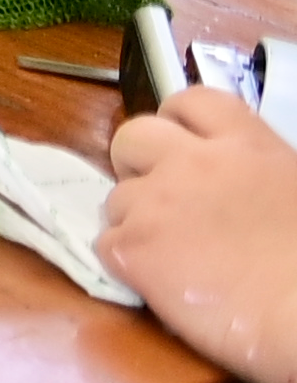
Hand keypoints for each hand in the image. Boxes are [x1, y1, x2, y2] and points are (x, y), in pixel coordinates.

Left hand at [108, 83, 296, 382]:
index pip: (190, 101)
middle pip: (132, 137)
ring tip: (172, 254)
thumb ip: (253, 173)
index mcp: (247, 144)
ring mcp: (155, 202)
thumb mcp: (292, 190)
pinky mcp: (132, 247)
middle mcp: (194, 162)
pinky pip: (105, 243)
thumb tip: (234, 185)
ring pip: (115, 196)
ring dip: (134, 220)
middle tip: (161, 199)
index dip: (176, 122)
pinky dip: (126, 261)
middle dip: (138, 164)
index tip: (180, 147)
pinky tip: (160, 281)